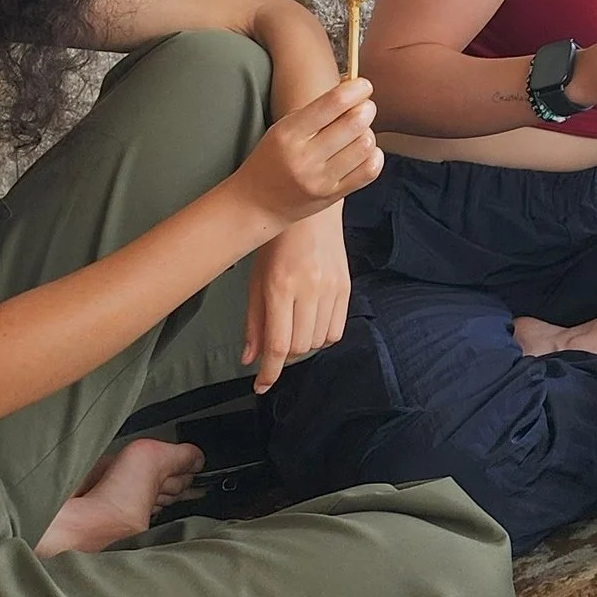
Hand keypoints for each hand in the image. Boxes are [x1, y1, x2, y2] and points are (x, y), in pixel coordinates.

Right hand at [230, 75, 381, 226]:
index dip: (357, 89)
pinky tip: (363, 151)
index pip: (333, 103)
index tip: (364, 86)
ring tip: (358, 133)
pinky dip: (373, 156)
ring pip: (365, 145)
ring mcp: (320, 179)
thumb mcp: (284, 128)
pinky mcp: (333, 196)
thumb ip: (317, 110)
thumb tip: (355, 90)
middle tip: (364, 108)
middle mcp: (305, 157)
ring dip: (368, 133)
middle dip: (366, 109)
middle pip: (355, 122)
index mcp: (289, 133)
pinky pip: (369, 170)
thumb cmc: (273, 158)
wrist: (257, 204)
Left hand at [242, 205, 351, 393]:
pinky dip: (322, 336)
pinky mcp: (346, 287)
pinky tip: (312, 322)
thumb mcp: (255, 279)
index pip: (277, 344)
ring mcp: (331, 288)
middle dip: (284, 354)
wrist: (311, 211)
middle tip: (275, 342)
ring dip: (303, 345)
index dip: (269, 372)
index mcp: (280, 286)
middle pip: (299, 347)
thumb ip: (253, 321)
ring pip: (318, 341)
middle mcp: (309, 289)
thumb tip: (250, 359)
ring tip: (293, 326)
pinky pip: (336, 330)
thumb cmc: (276, 241)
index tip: (261, 385)